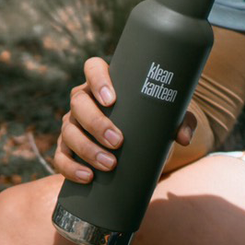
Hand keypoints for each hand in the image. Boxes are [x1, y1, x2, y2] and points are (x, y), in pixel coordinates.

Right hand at [53, 57, 197, 182]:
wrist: (141, 142)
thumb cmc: (154, 119)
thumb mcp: (171, 117)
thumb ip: (182, 122)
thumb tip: (184, 138)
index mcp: (105, 82)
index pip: (93, 68)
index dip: (98, 80)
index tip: (112, 99)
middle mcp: (84, 99)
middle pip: (78, 103)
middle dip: (97, 123)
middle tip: (118, 141)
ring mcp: (72, 123)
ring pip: (69, 132)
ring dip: (87, 149)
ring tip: (110, 164)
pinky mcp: (68, 148)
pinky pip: (60, 157)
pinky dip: (71, 168)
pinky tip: (87, 177)